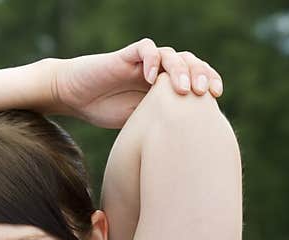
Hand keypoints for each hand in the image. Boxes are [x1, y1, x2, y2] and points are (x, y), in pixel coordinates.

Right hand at [50, 38, 223, 128]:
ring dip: (180, 69)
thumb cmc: (102, 110)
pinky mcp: (126, 55)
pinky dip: (152, 60)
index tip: (216, 99)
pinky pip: (145, 49)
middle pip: (190, 62)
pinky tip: (152, 78)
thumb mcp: (137, 122)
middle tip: (204, 92)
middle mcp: (157, 70)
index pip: (196, 76)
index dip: (209, 82)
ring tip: (181, 88)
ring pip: (171, 54)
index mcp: (165, 85)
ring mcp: (143, 61)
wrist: (73, 97)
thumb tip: (186, 142)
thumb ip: (159, 121)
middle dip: (201, 74)